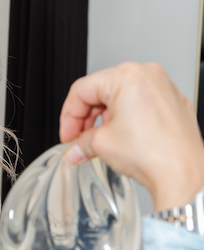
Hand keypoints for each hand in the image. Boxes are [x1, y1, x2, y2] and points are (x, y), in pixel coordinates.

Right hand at [59, 62, 203, 209]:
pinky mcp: (174, 104)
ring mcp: (164, 88)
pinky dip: (127, 120)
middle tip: (78, 139)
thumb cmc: (152, 154)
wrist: (183, 174)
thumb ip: (81, 142)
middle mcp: (148, 75)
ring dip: (105, 119)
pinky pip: (141, 105)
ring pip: (122, 97)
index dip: (68, 115)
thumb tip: (74, 148)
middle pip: (102, 90)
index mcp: (127, 76)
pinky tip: (120, 139)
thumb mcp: (102, 145)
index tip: (66, 134)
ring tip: (99, 141)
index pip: (82, 90)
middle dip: (86, 118)